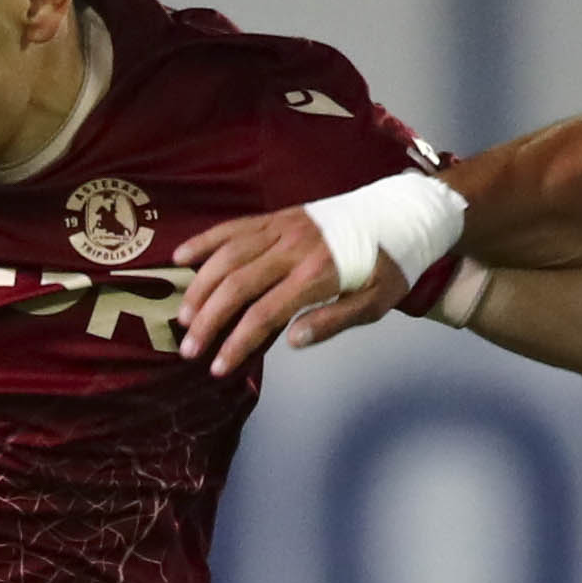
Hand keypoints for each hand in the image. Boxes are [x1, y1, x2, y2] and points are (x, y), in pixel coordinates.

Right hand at [184, 205, 413, 375]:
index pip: (264, 313)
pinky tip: (181, 258)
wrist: (400, 214)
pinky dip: (205, 241)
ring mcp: (282, 227)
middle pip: (237, 285)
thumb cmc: (389, 266)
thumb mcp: (376, 303)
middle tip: (188, 349)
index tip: (218, 367)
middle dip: (208, 320)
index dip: (236, 343)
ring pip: (227, 255)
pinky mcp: (276, 216)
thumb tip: (291, 341)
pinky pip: (233, 226)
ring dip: (200, 286)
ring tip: (183, 316)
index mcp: (318, 273)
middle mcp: (294, 247)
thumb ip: (334, 322)